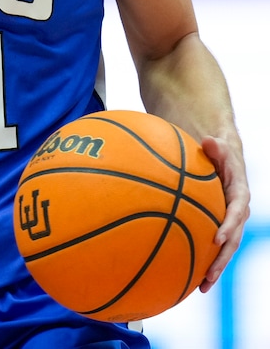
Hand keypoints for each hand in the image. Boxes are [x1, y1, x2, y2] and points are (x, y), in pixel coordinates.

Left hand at [198, 134, 250, 291]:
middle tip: (208, 275)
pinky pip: (212, 245)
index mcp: (239, 194)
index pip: (237, 212)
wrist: (221, 156)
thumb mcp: (219, 146)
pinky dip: (203, 260)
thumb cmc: (217, 150)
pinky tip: (188, 276)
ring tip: (201, 287)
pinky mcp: (218, 225)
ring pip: (225, 249)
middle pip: (233, 239)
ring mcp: (229, 221)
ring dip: (215, 268)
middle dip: (222, 259)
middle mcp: (237, 212)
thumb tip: (210, 141)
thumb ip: (216, 146)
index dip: (229, 226)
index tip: (217, 238)